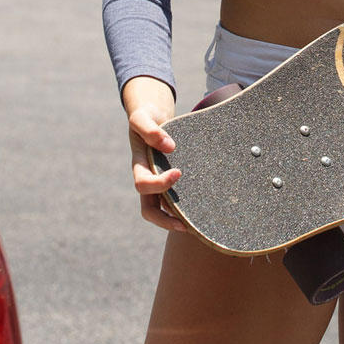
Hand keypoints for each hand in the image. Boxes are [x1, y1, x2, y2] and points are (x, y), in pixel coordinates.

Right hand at [122, 76, 187, 232]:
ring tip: (197, 226)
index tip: (178, 173)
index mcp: (139, 166)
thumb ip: (152, 130)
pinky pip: (175, 200)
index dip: (158, 184)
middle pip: (149, 209)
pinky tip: (204, 208)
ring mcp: (158, 182)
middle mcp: (148, 178)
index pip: (143, 184)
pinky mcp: (171, 181)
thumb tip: (169, 147)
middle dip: (164, 220)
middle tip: (185, 225)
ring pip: (163, 210)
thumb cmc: (147, 118)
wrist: (152, 116)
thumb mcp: (143, 118)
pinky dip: (186, 207)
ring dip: (176, 219)